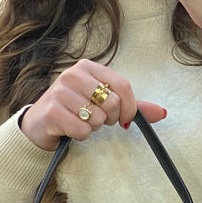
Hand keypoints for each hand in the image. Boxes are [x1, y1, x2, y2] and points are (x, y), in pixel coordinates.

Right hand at [19, 59, 166, 151]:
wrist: (39, 124)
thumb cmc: (74, 110)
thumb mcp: (102, 102)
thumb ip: (132, 106)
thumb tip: (163, 113)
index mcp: (87, 67)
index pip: (122, 85)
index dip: (129, 106)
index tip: (126, 119)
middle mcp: (72, 75)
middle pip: (112, 102)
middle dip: (109, 118)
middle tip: (96, 119)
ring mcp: (60, 92)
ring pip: (97, 118)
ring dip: (93, 127)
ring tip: (80, 121)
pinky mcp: (52, 112)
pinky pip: (82, 130)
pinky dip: (81, 135)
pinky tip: (70, 129)